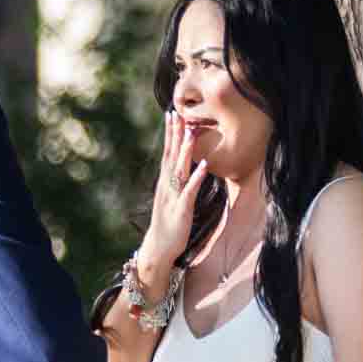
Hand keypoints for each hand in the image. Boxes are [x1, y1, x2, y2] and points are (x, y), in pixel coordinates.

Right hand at [137, 110, 209, 281]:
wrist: (158, 248)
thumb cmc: (167, 224)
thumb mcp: (171, 199)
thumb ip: (176, 182)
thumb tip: (183, 167)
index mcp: (164, 182)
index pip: (166, 152)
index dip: (169, 133)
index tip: (171, 114)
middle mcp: (166, 186)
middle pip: (170, 156)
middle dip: (174, 134)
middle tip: (176, 113)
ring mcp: (173, 197)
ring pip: (179, 170)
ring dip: (185, 151)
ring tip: (190, 132)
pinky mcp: (181, 209)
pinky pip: (190, 191)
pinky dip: (196, 177)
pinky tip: (203, 165)